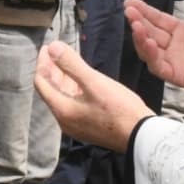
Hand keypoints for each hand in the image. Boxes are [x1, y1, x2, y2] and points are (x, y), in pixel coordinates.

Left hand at [35, 41, 152, 151]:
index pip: (41, 83)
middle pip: (51, 91)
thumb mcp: (94, 82)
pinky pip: (74, 104)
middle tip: (55, 51)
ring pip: (64, 97)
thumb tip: (52, 47)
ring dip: (63, 78)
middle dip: (52, 69)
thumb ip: (71, 64)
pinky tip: (82, 80)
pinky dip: (73, 89)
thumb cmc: (119, 109)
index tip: (47, 47)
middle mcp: (65, 120)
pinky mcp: (89, 126)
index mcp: (62, 110)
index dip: (42, 63)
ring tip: (67, 61)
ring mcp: (77, 125)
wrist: (142, 136)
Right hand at [125, 0, 183, 99]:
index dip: (144, 11)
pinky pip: (157, 65)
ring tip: (135, 24)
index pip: (158, 20)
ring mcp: (174, 61)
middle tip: (129, 10)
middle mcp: (175, 46)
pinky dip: (150, 54)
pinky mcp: (177, 75)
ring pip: (149, 49)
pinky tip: (149, 41)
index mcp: (183, 31)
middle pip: (150, 32)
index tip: (130, 2)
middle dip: (138, 21)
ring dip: (140, 37)